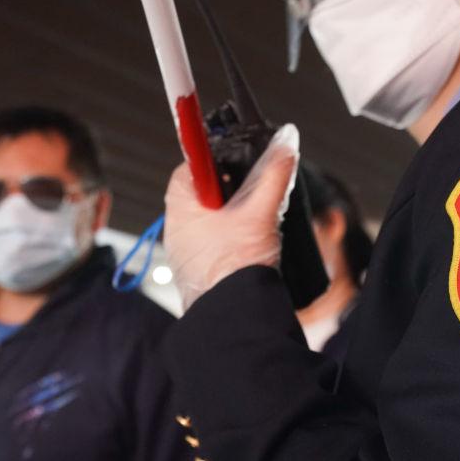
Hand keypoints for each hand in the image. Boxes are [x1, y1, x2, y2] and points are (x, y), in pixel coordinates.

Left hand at [164, 124, 299, 309]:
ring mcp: (183, 254)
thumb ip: (273, 175)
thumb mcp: (261, 212)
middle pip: (199, 195)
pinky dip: (225, 241)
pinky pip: (208, 246)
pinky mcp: (195, 273)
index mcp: (181, 207)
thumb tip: (284, 145)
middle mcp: (175, 229)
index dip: (213, 160)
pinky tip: (246, 246)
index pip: (190, 167)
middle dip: (225, 190)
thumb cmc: (237, 265)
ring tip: (251, 220)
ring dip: (226, 217)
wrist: (235, 315)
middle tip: (248, 190)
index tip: (232, 161)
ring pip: (204, 222)